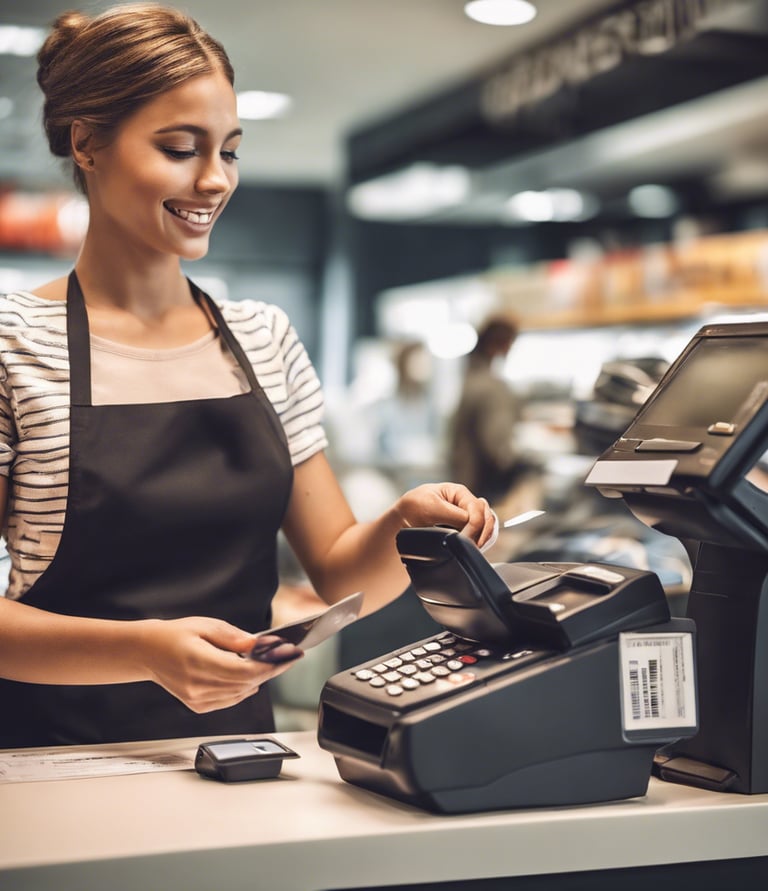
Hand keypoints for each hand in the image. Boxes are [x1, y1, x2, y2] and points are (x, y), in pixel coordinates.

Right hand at [137, 617, 302, 712]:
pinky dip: (243, 689)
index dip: (270, 666)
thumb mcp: (205, 625)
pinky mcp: (197, 706)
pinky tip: (249, 677)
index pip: (244, 672)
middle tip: (287, 658)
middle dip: (270, 671)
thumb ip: (232, 637)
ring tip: (270, 664)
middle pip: (246, 684)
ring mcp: (197, 699)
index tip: (289, 658)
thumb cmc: (175, 635)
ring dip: (258, 680)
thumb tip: (256, 645)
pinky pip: (229, 700)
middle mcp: (198, 685)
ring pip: (240, 694)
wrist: (148, 652)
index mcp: (199, 662)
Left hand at [393, 482, 496, 548]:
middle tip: (472, 546)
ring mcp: (468, 517)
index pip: (477, 509)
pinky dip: (481, 542)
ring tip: (474, 548)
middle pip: (488, 517)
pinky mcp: (467, 530)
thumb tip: (471, 525)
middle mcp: (467, 504)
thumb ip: (454, 515)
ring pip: (488, 526)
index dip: (474, 525)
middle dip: (483, 533)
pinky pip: (483, 535)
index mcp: (459, 493)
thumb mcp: (431, 508)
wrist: (403, 521)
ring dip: (484, 538)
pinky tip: (473, 548)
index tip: (466, 539)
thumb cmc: (413, 508)